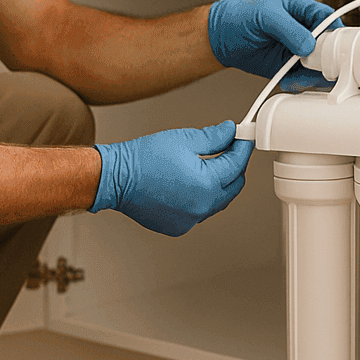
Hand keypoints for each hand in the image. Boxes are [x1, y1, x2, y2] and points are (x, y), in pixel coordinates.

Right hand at [89, 121, 254, 236]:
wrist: (115, 178)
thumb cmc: (143, 159)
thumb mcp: (184, 139)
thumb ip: (213, 137)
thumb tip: (229, 132)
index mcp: (206, 184)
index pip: (236, 164)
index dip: (242, 147)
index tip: (244, 137)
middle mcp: (201, 206)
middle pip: (233, 186)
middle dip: (235, 166)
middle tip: (228, 149)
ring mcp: (190, 220)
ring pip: (219, 201)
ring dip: (220, 183)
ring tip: (208, 164)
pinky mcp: (179, 226)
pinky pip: (201, 211)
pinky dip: (203, 197)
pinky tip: (192, 183)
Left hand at [208, 0, 343, 92]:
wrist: (221, 38)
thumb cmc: (240, 17)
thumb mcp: (266, 16)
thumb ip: (289, 29)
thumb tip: (309, 45)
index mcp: (301, 9)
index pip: (327, 18)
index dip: (335, 31)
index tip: (337, 45)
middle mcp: (302, 30)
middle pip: (327, 45)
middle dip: (325, 58)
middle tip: (317, 66)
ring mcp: (296, 49)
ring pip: (317, 64)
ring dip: (312, 74)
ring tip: (298, 77)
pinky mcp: (288, 66)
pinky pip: (302, 76)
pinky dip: (299, 82)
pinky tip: (289, 81)